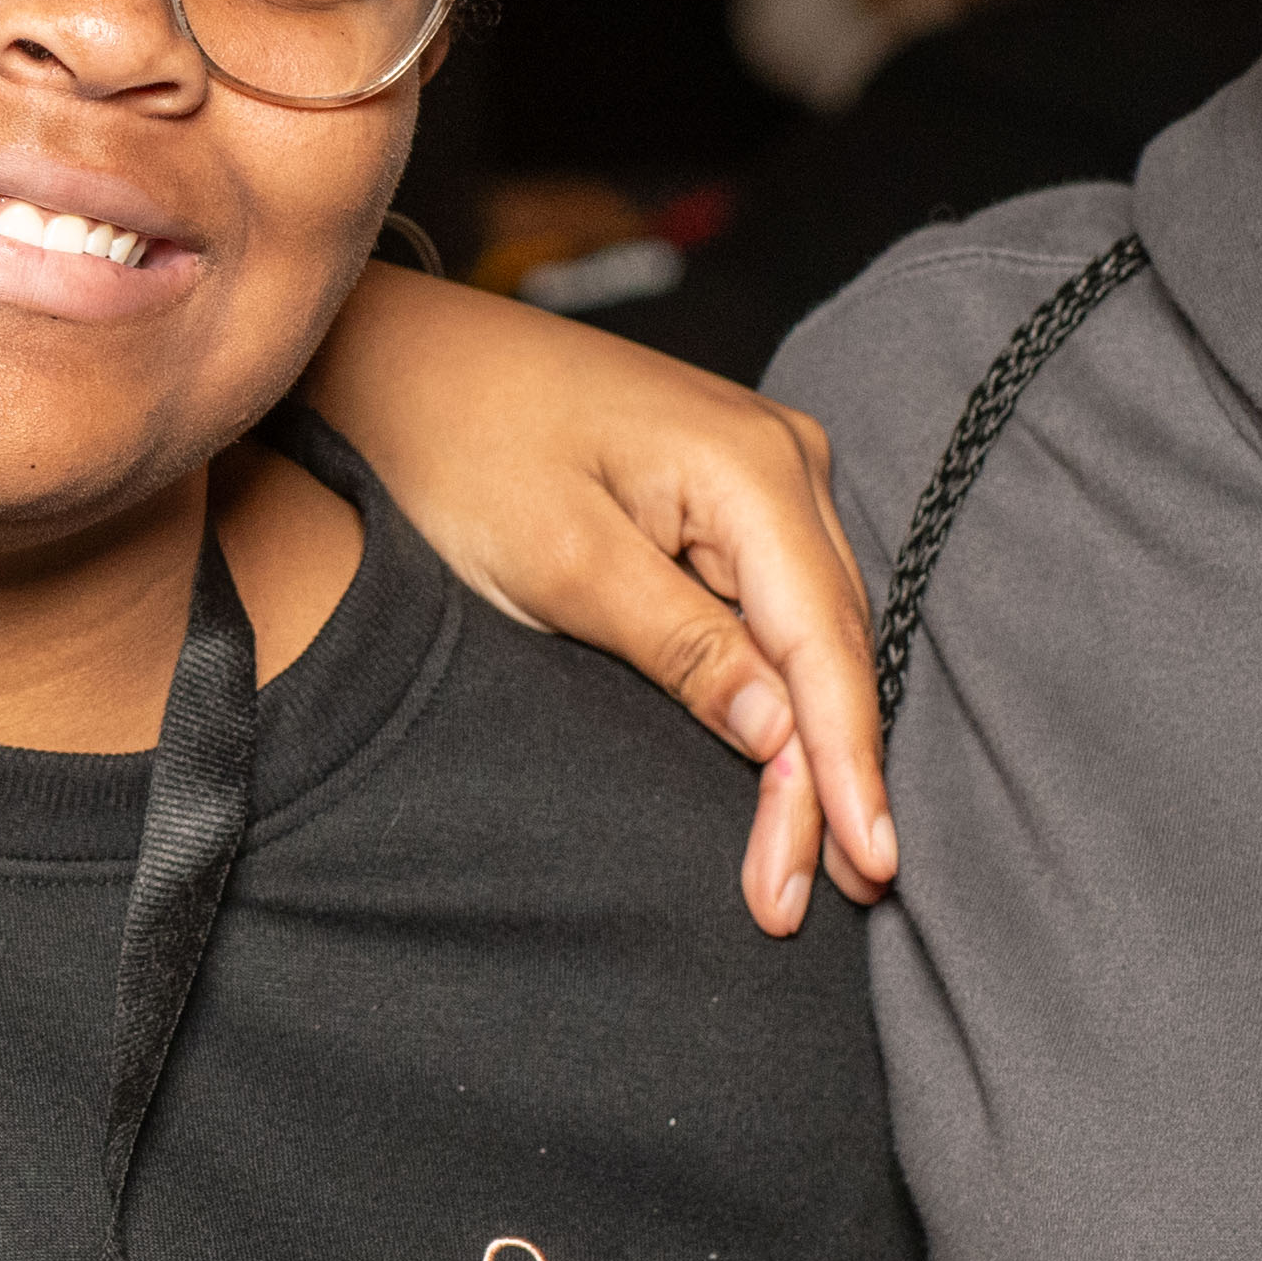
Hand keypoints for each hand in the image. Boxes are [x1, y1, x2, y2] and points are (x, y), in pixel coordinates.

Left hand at [305, 268, 901, 929]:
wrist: (397, 360)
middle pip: (831, 648)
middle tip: (806, 901)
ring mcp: (763, 470)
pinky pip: (775, 607)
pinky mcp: (728, 492)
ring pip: (812, 634)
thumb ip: (680, 648)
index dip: (846, 767)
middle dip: (823, 779)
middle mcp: (784, 460)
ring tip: (797, 865)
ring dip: (805, 746)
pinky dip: (773, 691)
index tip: (864, 869)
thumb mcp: (560, 563)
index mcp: (753, 468)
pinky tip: (775, 769)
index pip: (824, 648)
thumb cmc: (458, 447)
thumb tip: (782, 735)